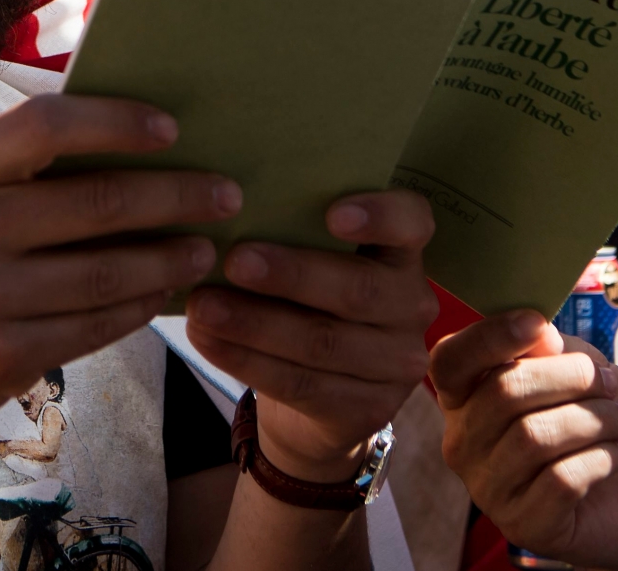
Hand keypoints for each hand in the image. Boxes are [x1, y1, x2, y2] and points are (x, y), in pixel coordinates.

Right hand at [0, 95, 239, 437]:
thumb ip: (20, 164)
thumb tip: (133, 133)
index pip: (47, 126)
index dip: (116, 122)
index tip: (172, 128)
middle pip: (98, 204)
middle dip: (177, 198)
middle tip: (225, 195)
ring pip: (108, 273)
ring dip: (170, 259)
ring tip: (206, 249)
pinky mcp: (2, 355)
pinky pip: (95, 325)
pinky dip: (139, 308)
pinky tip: (163, 294)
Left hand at [185, 192, 438, 482]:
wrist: (323, 395)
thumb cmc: (310, 302)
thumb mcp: (317, 261)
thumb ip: (296, 234)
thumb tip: (225, 208)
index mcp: (402, 253)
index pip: (413, 223)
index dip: (381, 216)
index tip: (333, 214)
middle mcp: (412, 305)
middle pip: (359, 289)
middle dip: (292, 275)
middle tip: (235, 261)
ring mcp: (397, 363)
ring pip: (323, 342)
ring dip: (255, 324)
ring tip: (203, 307)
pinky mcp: (369, 409)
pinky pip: (301, 384)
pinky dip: (247, 361)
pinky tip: (208, 341)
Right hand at [434, 313, 617, 570]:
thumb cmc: (596, 419)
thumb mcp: (578, 367)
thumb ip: (550, 348)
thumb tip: (540, 333)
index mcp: (465, 397)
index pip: (449, 361)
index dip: (489, 336)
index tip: (538, 323)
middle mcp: (463, 443)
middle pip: (503, 391)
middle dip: (571, 377)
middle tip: (611, 382)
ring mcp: (487, 489)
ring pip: (535, 436)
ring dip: (596, 419)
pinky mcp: (522, 525)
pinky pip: (561, 480)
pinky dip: (602, 458)